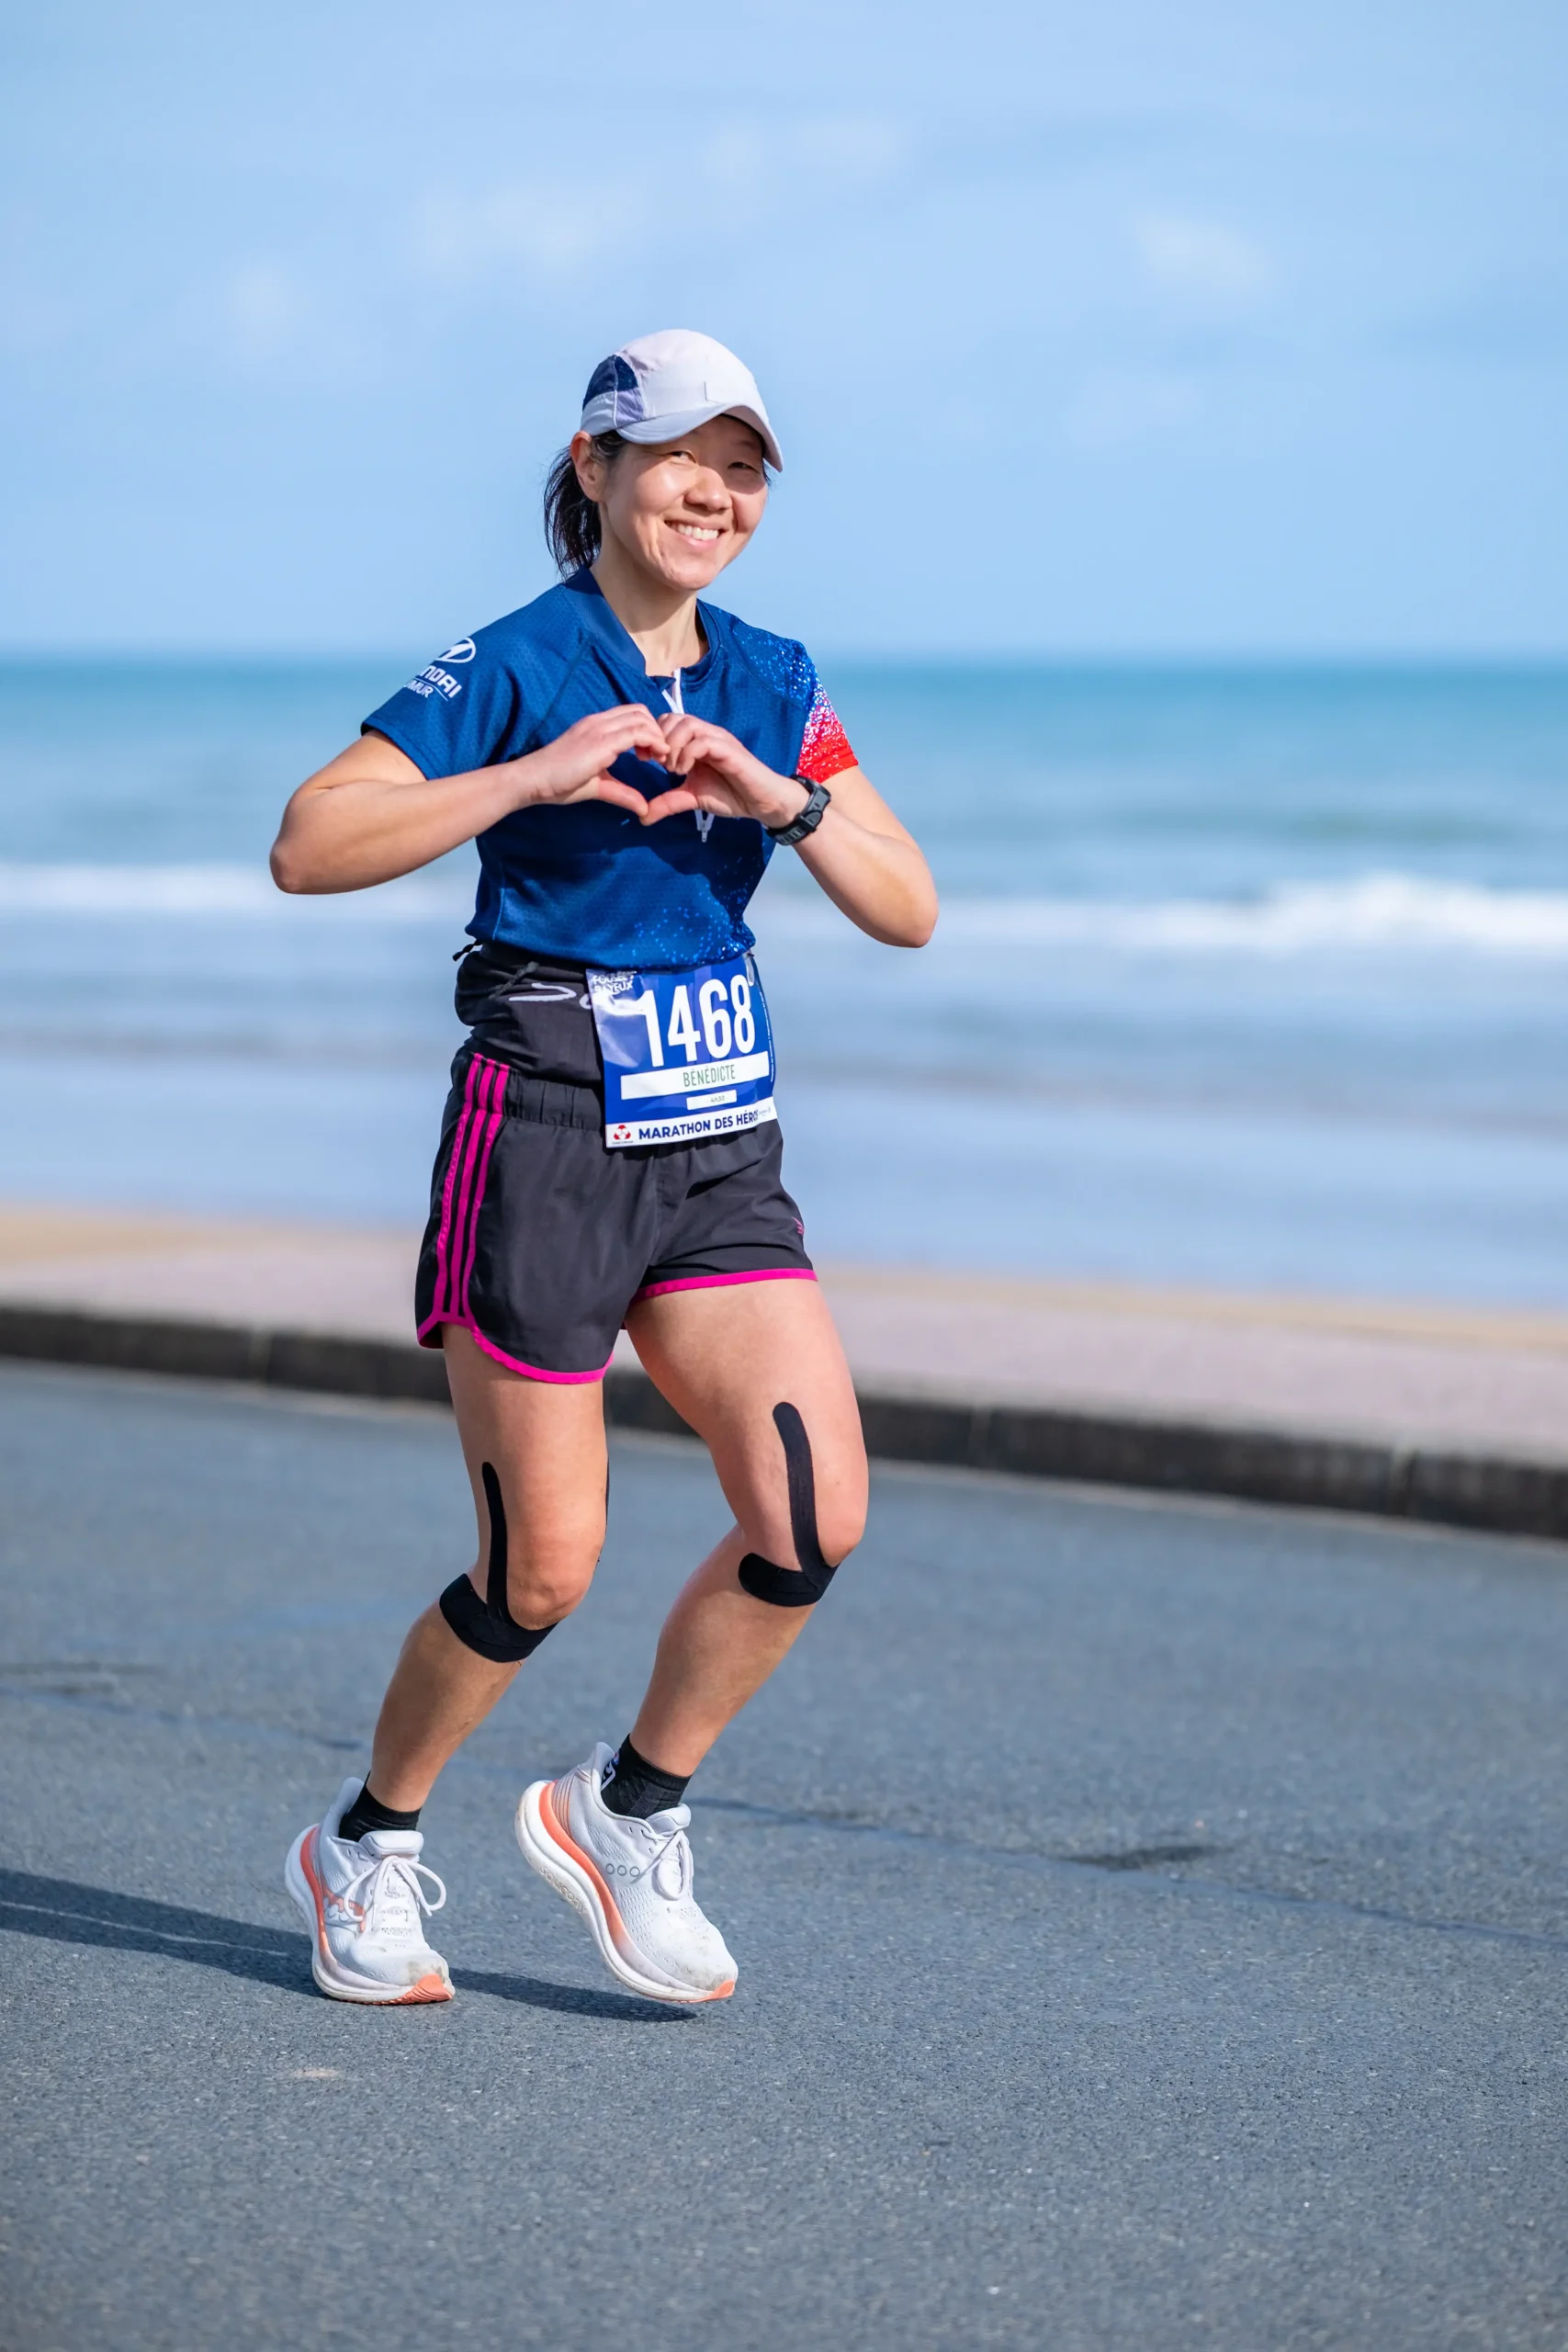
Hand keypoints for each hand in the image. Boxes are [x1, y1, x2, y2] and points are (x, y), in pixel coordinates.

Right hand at [509, 705, 672, 817]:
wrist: (534, 779)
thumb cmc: (558, 782)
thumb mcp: (597, 786)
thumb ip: (621, 793)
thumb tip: (643, 809)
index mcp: (595, 726)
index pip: (630, 714)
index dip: (647, 730)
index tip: (649, 754)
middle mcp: (598, 721)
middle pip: (640, 711)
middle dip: (656, 730)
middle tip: (656, 756)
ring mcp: (599, 728)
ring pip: (641, 719)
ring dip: (657, 736)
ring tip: (657, 758)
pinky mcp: (601, 741)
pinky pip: (637, 732)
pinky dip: (653, 742)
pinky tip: (653, 758)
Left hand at [638, 713, 809, 831]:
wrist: (761, 802)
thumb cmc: (730, 795)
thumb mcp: (692, 797)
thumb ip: (668, 802)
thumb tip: (643, 817)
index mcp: (695, 740)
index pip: (666, 721)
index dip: (653, 738)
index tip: (648, 761)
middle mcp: (706, 734)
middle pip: (673, 718)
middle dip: (660, 740)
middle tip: (660, 765)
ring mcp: (718, 740)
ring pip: (687, 725)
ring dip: (673, 747)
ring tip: (674, 770)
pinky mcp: (728, 749)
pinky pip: (702, 741)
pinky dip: (687, 754)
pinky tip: (685, 771)